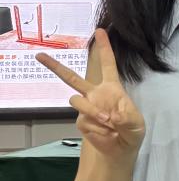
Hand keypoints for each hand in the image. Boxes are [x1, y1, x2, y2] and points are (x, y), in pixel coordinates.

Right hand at [38, 29, 144, 159]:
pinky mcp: (81, 121)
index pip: (108, 64)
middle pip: (72, 78)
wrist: (122, 149)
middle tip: (40, 55)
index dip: (104, 48)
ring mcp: (87, 107)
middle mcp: (96, 94)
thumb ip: (127, 117)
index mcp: (112, 88)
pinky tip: (106, 132)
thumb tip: (112, 114)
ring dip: (93, 111)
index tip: (100, 30)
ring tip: (109, 122)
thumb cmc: (132, 131)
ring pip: (77, 100)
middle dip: (55, 67)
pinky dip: (97, 128)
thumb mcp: (137, 123)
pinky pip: (84, 120)